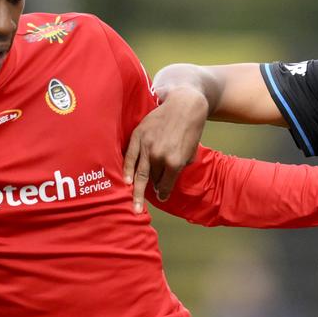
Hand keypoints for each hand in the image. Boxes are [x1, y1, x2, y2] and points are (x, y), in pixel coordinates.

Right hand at [122, 86, 208, 211]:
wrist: (185, 105)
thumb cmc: (191, 130)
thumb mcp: (191, 152)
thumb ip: (179, 167)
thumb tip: (167, 180)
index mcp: (174, 162)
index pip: (165, 185)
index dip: (163, 193)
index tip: (161, 197)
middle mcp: (159, 156)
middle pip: (151, 180)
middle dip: (146, 195)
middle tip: (137, 210)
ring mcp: (147, 146)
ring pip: (139, 171)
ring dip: (136, 187)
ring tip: (132, 200)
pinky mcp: (138, 136)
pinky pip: (129, 157)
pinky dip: (127, 170)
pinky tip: (126, 181)